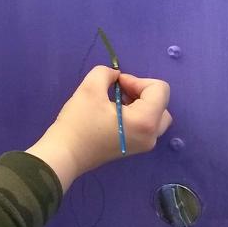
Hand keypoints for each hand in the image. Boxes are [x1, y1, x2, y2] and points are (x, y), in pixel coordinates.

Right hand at [25, 66, 172, 192]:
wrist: (65, 153)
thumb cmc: (78, 122)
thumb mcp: (89, 88)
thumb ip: (106, 73)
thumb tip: (116, 77)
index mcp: (145, 120)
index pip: (159, 89)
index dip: (137, 80)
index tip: (116, 84)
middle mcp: (152, 135)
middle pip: (162, 104)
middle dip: (142, 92)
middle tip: (118, 91)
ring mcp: (145, 144)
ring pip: (155, 116)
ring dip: (140, 103)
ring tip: (115, 101)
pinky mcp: (135, 148)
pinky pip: (146, 126)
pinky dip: (136, 115)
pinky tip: (113, 113)